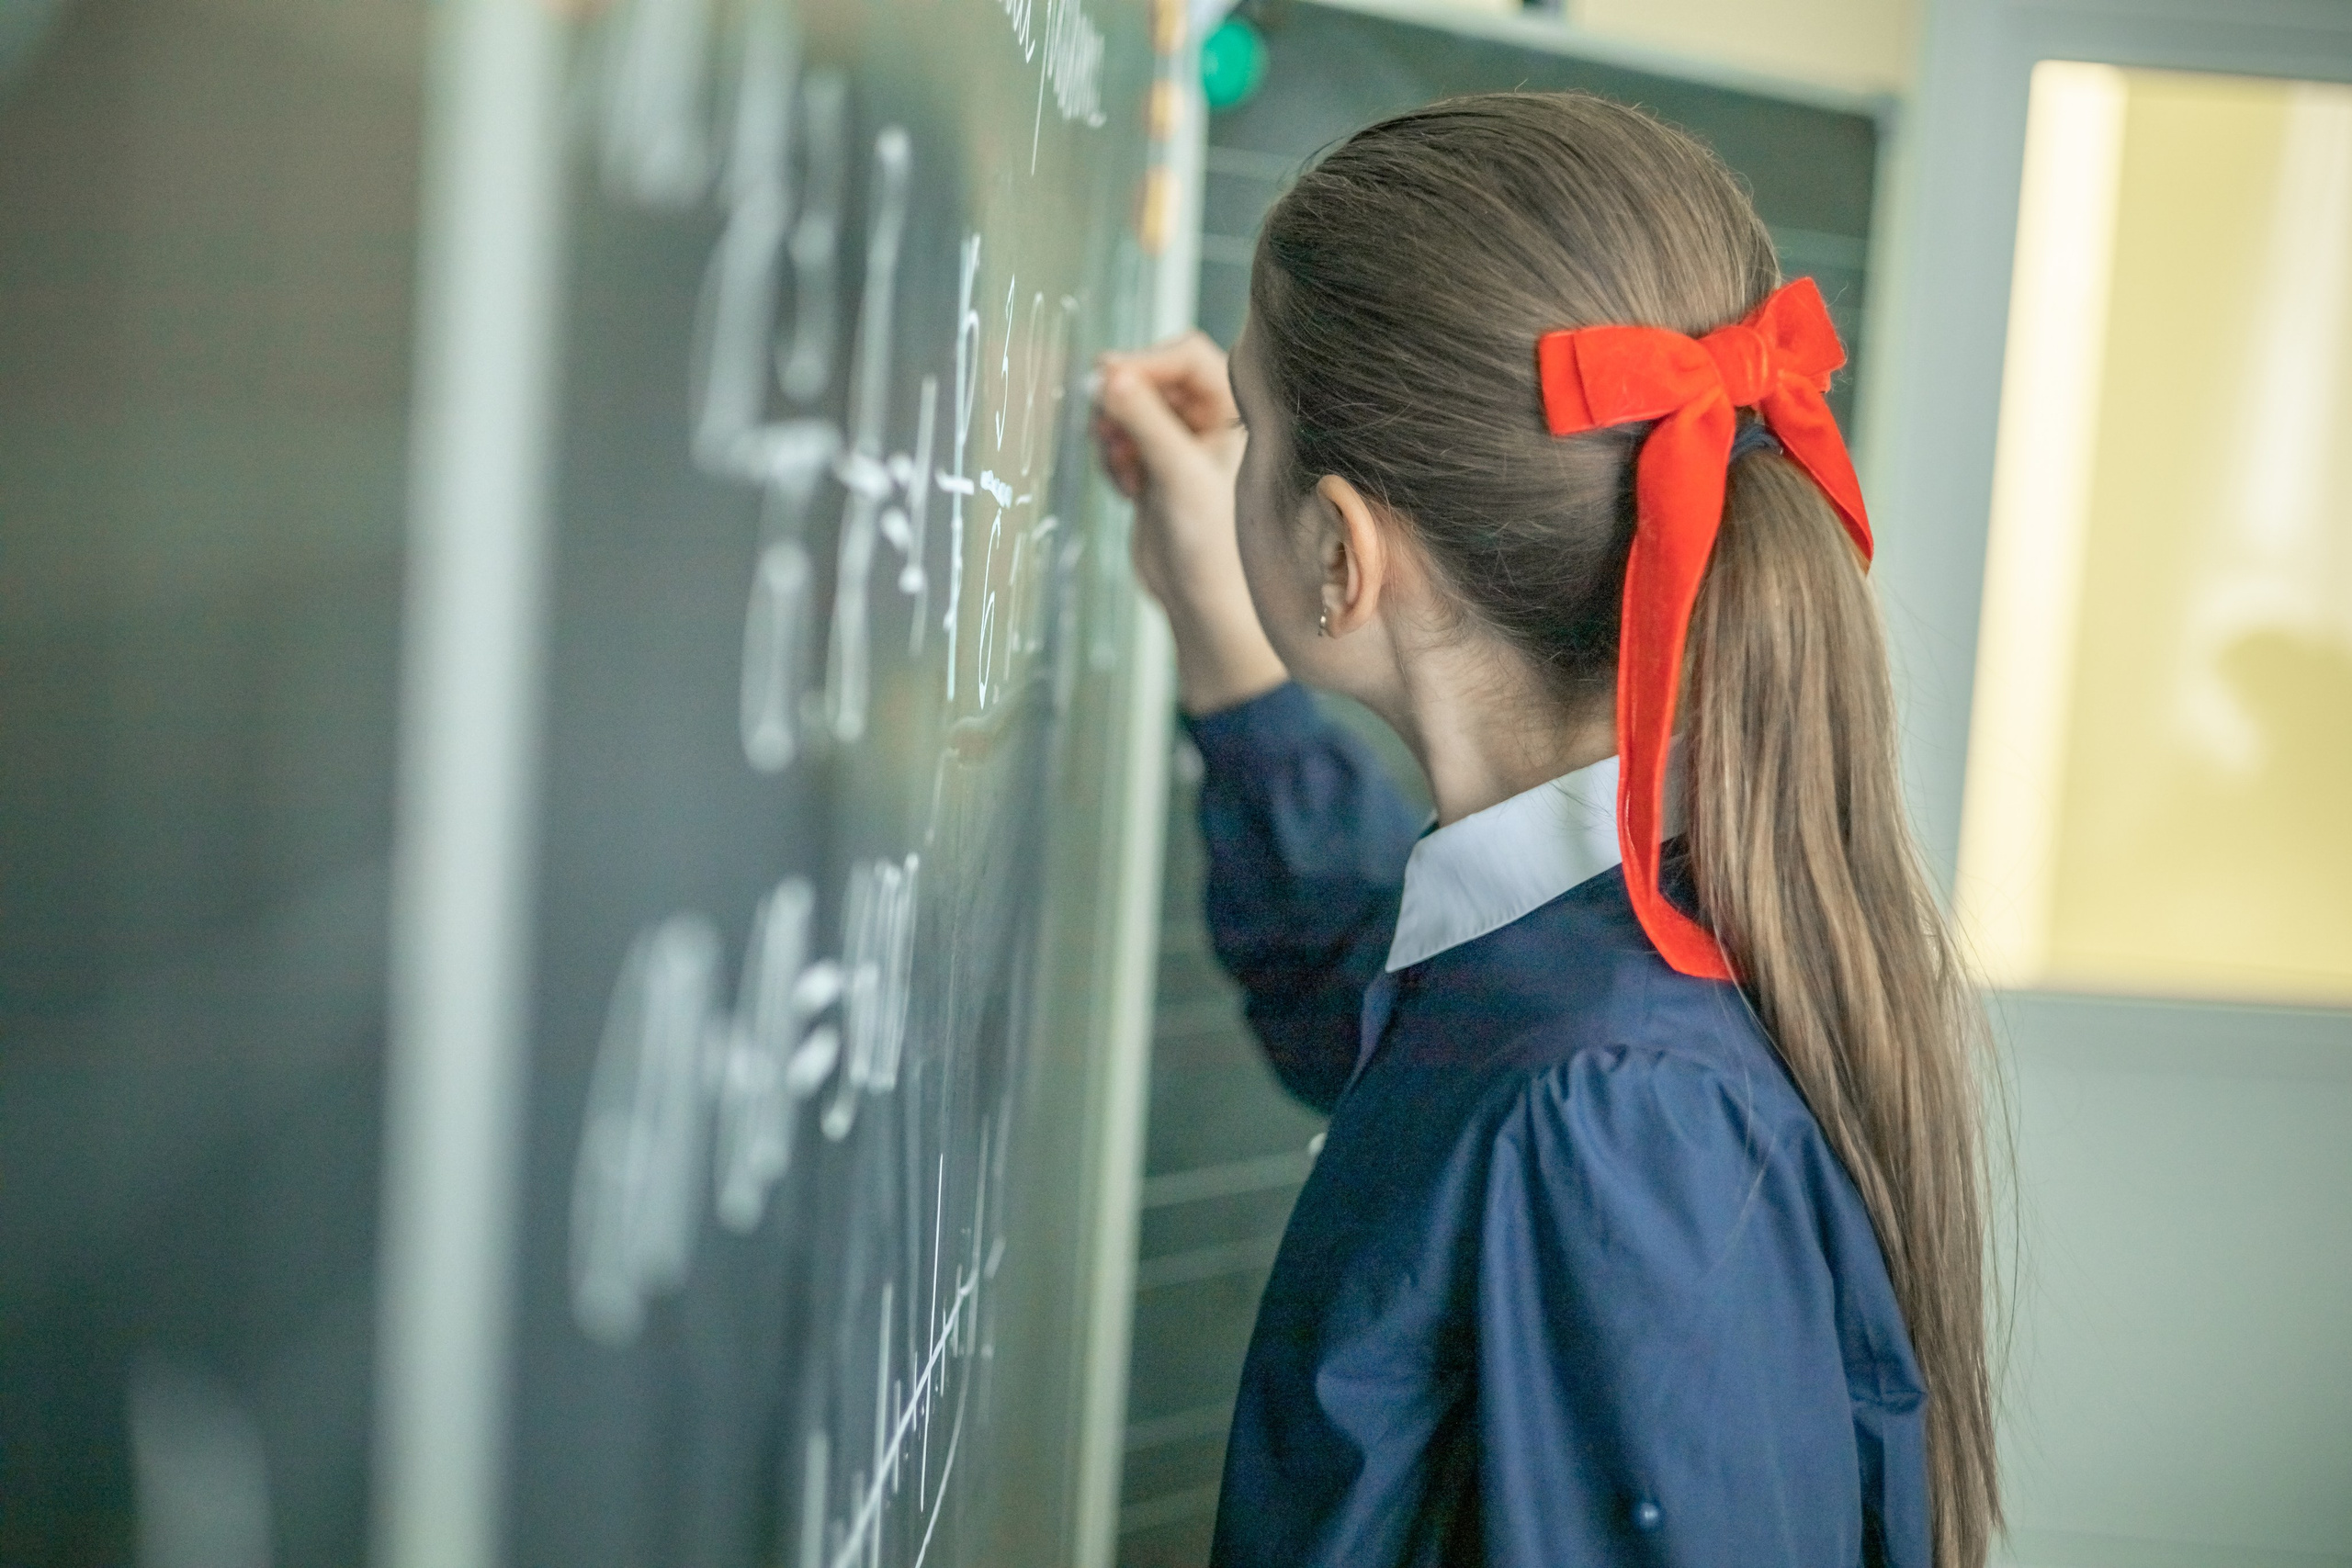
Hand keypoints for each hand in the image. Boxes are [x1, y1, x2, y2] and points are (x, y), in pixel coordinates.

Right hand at [1092, 332, 1287, 713]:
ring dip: (1116, 429)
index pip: (1185, 357)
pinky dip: (1116, 456)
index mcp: (1239, 412)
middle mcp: (1215, 422)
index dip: (1145, 363)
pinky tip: (1128, 487)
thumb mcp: (1178, 475)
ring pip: (1132, 409)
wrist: (1207, 608)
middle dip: (1125, 400)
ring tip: (1123, 465)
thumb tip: (1106, 373)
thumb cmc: (1216, 546)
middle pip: (1153, 378)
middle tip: (1106, 427)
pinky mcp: (1159, 470)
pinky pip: (1123, 440)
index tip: (1109, 381)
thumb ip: (1144, 420)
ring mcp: (1184, 445)